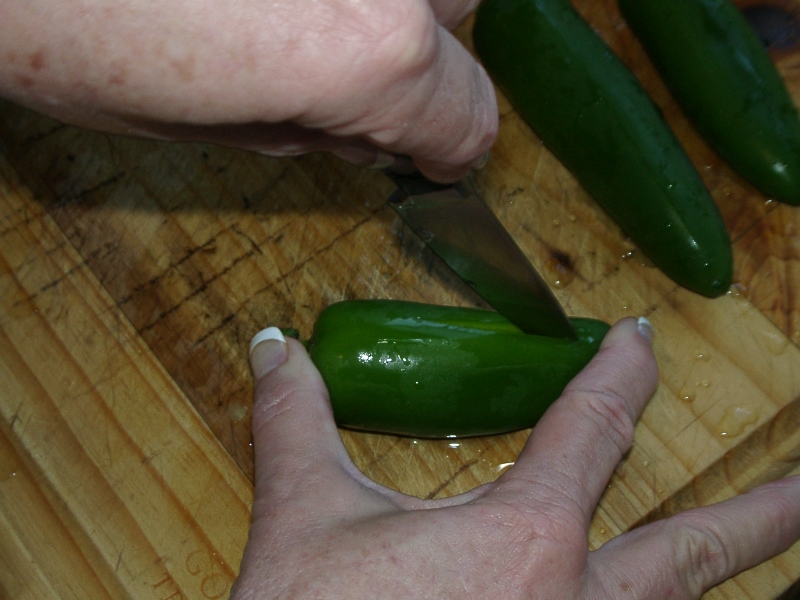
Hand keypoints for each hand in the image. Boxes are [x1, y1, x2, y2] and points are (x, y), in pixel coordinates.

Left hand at [0, 0, 496, 181]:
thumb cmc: (62, 25)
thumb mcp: (199, 126)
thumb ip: (305, 133)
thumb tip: (359, 135)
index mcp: (366, 52)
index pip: (468, 114)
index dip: (447, 146)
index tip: (429, 154)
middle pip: (459, 11)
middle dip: (414, 49)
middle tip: (340, 71)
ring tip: (296, 10)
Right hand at [233, 318, 799, 598]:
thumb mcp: (303, 518)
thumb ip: (297, 420)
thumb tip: (273, 347)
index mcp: (525, 538)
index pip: (591, 427)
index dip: (618, 373)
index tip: (638, 338)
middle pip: (692, 552)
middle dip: (764, 514)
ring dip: (727, 579)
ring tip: (779, 550)